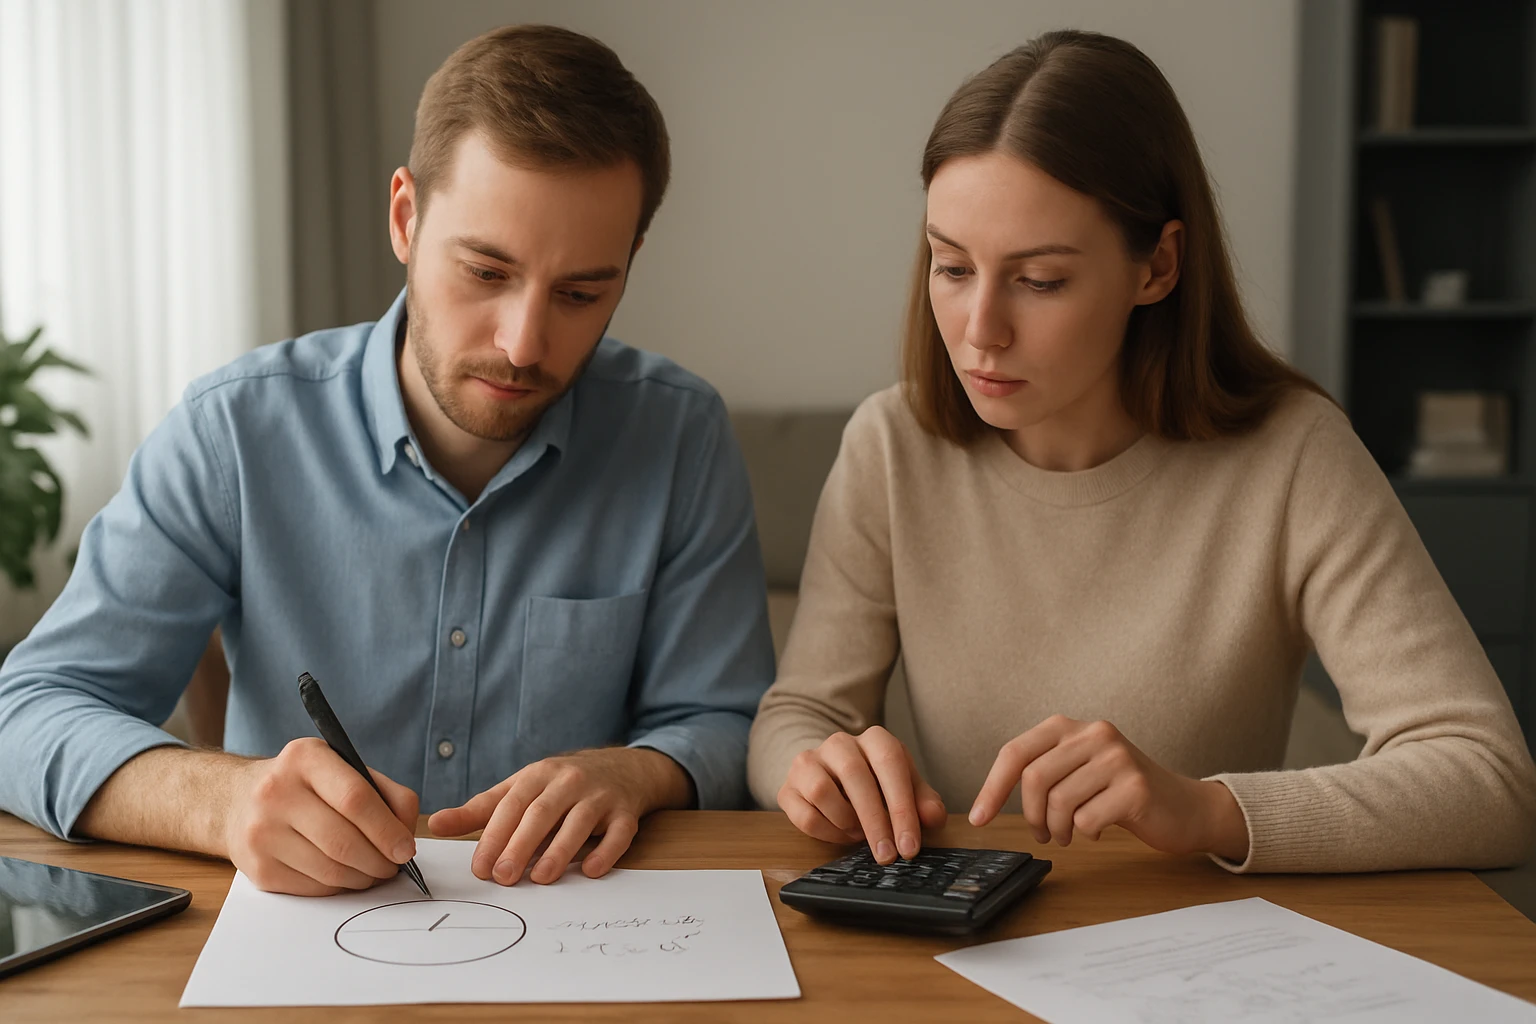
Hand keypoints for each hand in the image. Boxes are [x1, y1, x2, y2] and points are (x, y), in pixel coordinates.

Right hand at [224, 738, 420, 895]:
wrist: (236, 800)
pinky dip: (339, 887)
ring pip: (330, 871)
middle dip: (379, 861)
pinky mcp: (257, 868)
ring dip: (362, 878)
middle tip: (394, 866)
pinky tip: (345, 875)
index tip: (406, 849)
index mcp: (305, 759)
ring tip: (373, 871)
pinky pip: (313, 888)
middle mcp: (276, 793)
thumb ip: (384, 793)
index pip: (356, 798)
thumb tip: (406, 836)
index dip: (387, 829)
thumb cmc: (305, 784)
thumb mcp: (342, 767)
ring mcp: (262, 833)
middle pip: (343, 841)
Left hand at [427, 747, 692, 884]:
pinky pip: (618, 832)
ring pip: (579, 821)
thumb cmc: (561, 785)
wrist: (624, 768)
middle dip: (521, 845)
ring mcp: (600, 796)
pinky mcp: (626, 812)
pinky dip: (606, 852)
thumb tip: (434, 824)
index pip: (512, 805)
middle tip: (503, 877)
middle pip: (542, 813)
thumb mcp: (521, 788)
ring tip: (540, 878)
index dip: (494, 836)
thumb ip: (480, 810)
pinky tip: (590, 870)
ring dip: (559, 851)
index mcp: (538, 775)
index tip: (480, 867)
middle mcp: (569, 781)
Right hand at [778, 726, 947, 864]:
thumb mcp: (905, 789)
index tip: (909, 846)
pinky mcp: (788, 787)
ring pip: (822, 791)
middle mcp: (839, 743)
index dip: (901, 808)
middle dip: (875, 822)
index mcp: (874, 739)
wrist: (833, 775)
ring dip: (846, 822)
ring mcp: (809, 762)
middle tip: (887, 855)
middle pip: (855, 776)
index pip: (890, 764)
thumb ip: (923, 802)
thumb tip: (933, 817)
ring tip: (860, 834)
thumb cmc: (876, 784)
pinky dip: (826, 832)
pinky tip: (841, 835)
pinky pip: (803, 813)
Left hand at [968, 715, 1248, 859]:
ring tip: (1067, 835)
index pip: (1015, 752)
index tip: (978, 818)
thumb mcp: (1080, 769)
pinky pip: (1087, 819)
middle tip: (1042, 833)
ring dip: (1057, 829)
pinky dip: (1085, 833)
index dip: (992, 787)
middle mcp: (1094, 734)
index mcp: (1072, 727)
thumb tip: (990, 798)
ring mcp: (1117, 759)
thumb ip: (1044, 770)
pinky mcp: (1135, 787)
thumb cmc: (1122, 792)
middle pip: (1034, 779)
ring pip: (1059, 802)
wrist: (1185, 807)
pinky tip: (1096, 830)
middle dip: (1030, 815)